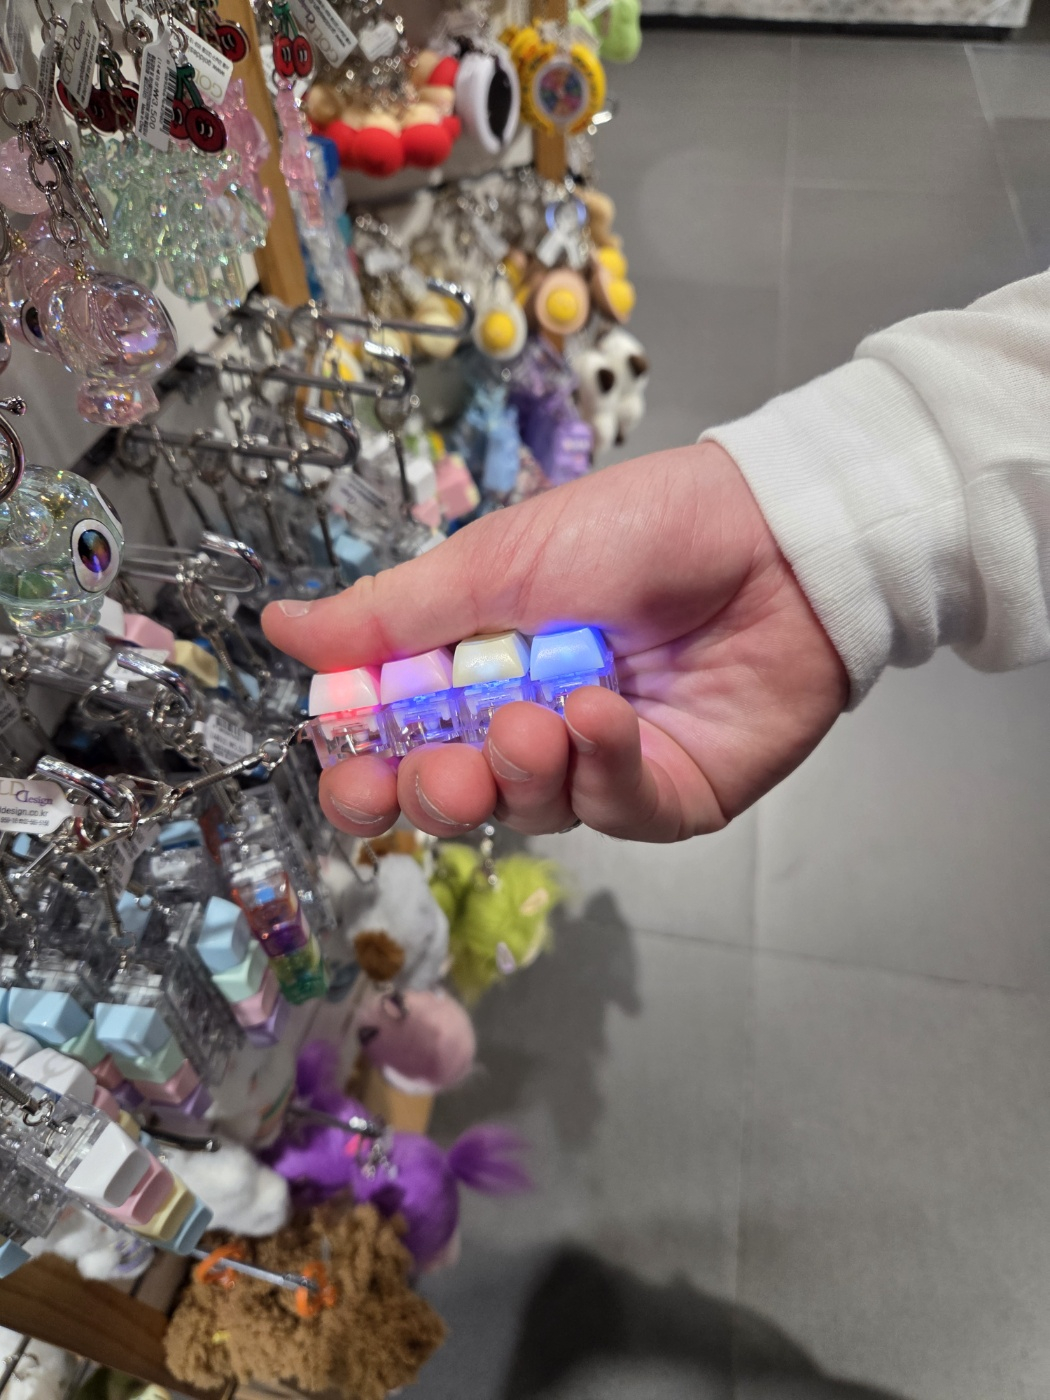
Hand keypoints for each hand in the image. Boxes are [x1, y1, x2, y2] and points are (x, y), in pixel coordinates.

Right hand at [262, 442, 848, 842]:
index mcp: (480, 669)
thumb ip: (391, 613)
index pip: (402, 743)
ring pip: (532, 811)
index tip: (347, 777)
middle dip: (435, 794)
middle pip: (458, 797)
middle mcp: (533, 725)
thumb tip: (278, 627)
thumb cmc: (635, 531)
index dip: (368, 772)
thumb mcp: (496, 561)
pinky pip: (616, 810)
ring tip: (534, 719)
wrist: (774, 532)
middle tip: (435, 771)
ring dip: (520, 771)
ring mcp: (603, 767)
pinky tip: (600, 714)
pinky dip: (599, 769)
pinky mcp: (673, 794)